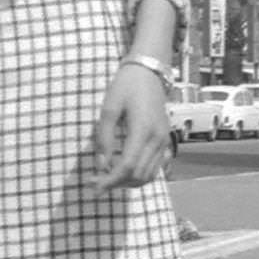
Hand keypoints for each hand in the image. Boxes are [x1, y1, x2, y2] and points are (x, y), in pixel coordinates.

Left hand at [92, 65, 170, 191]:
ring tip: (107, 178)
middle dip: (116, 184)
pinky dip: (139, 175)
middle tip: (96, 183)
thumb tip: (100, 166)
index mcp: (143, 129)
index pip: (127, 166)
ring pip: (148, 176)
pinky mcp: (165, 140)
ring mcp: (164, 140)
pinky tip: (122, 171)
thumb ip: (104, 138)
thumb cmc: (126, 86)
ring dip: (128, 182)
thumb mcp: (108, 108)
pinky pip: (154, 168)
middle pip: (138, 175)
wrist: (149, 71)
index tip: (93, 187)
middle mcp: (158, 138)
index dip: (109, 180)